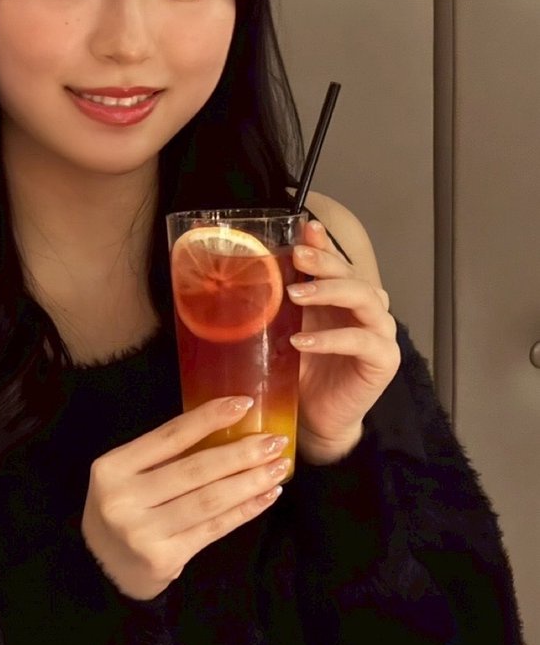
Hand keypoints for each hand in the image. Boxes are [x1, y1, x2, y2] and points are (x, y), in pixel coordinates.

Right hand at [81, 397, 291, 599]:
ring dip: (250, 482)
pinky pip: (213, 529)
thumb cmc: (125, 507)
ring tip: (279, 468)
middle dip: (241, 454)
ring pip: (209, 501)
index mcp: (112, 468)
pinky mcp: (163, 559)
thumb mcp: (127, 474)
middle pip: (194, 470)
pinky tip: (266, 497)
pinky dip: (244, 511)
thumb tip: (227, 425)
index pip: (169, 436)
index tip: (243, 404)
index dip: (208, 418)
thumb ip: (164, 455)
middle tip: (275, 442)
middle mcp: (122, 500)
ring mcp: (142, 533)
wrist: (104, 566)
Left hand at [288, 219, 399, 463]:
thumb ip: (286, 299)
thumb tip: (260, 266)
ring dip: (330, 292)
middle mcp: (368, 309)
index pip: (339, 262)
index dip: (325, 244)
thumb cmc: (303, 370)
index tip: (305, 229)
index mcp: (344, 297)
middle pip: (354, 275)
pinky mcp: (383, 360)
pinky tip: (302, 341)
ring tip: (294, 296)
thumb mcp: (288, 328)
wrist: (315, 415)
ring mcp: (380, 333)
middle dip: (325, 263)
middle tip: (297, 258)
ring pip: (366, 299)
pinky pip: (363, 341)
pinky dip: (332, 338)